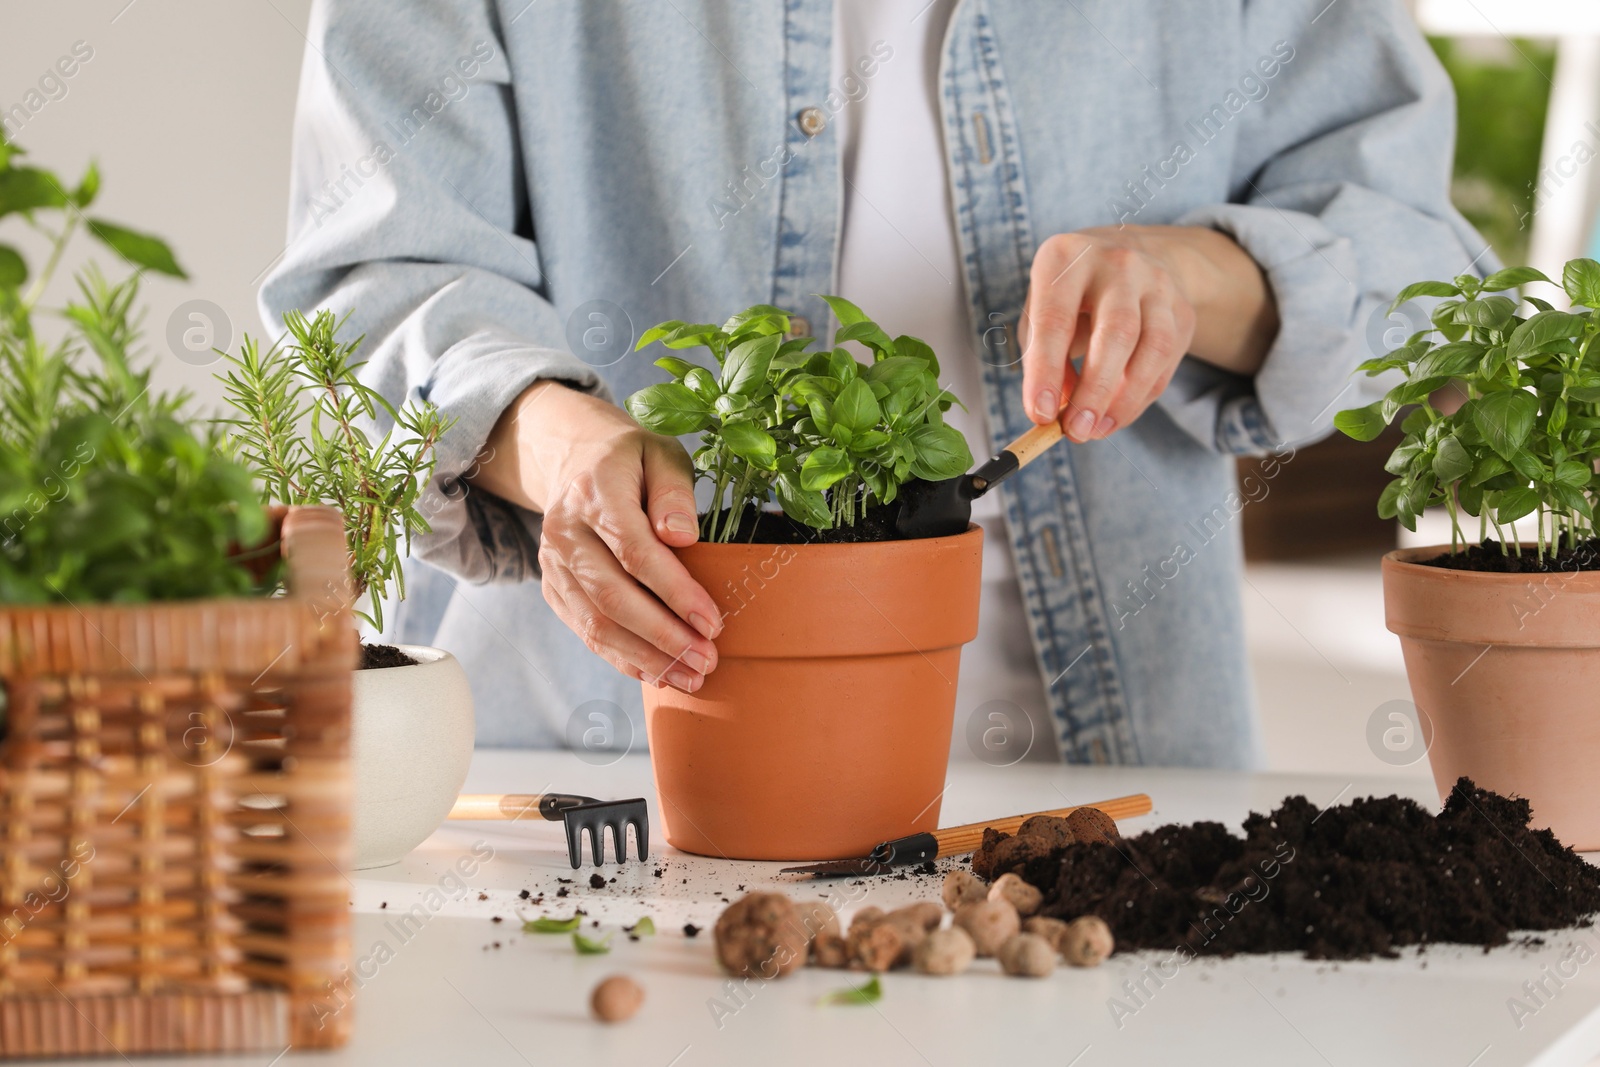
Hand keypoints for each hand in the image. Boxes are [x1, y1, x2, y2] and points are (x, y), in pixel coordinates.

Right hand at [469, 381, 720, 691]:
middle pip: (612, 596)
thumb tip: (683, 537)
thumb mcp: (663, 455)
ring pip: (595, 623)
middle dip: (663, 637)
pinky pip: (586, 632)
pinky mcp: (554, 588)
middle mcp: (565, 531)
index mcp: (595, 492)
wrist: (576, 459)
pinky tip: (658, 672)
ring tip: (690, 677)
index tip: (712, 623)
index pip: (635, 551)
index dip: (675, 592)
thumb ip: (675, 493)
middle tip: (706, 661)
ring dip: (645, 658)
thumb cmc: (633, 461)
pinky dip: (623, 657)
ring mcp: (554, 563)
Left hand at [1018, 225, 1277, 440]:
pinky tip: (1117, 413)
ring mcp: (1157, 282)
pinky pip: (1168, 362)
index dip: (1047, 372)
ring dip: (1126, 399)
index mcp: (1066, 257)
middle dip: (1095, 390)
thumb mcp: (1038, 314)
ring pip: (1154, 347)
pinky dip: (1142, 396)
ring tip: (1097, 429)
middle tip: (1076, 431)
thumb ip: (1040, 360)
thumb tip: (1054, 413)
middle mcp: (1117, 263)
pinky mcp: (1182, 308)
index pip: (1055, 319)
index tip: (1041, 415)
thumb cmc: (1067, 295)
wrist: (1125, 255)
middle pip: (1116, 332)